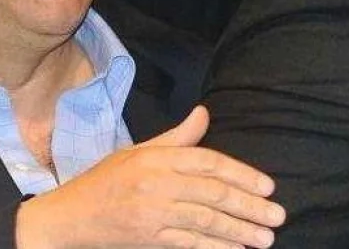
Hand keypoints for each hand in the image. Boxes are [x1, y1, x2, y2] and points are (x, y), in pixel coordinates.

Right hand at [16, 106, 285, 248]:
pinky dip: (215, 248)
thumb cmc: (107, 180)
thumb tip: (205, 113)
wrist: (70, 216)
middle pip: (212, 193)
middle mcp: (157, 184)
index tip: (268, 186)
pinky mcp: (149, 239)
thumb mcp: (139, 151)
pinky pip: (189, 244)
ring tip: (266, 237)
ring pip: (205, 221)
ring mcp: (153, 214)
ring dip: (240, 230)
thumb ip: (177, 137)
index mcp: (157, 157)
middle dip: (249, 206)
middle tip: (278, 214)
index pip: (208, 162)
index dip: (241, 174)